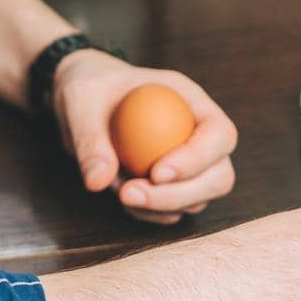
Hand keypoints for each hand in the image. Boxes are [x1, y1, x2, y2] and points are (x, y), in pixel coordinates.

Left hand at [51, 50, 237, 224]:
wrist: (84, 98)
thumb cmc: (88, 88)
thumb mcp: (80, 102)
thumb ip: (89, 140)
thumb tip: (98, 183)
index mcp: (190, 100)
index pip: (220, 134)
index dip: (198, 158)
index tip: (156, 173)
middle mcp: (198, 131)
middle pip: (219, 176)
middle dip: (180, 195)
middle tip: (131, 194)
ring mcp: (189, 160)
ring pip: (199, 199)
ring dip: (162, 207)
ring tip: (121, 192)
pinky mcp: (171, 183)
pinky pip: (173, 209)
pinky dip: (149, 213)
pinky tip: (121, 196)